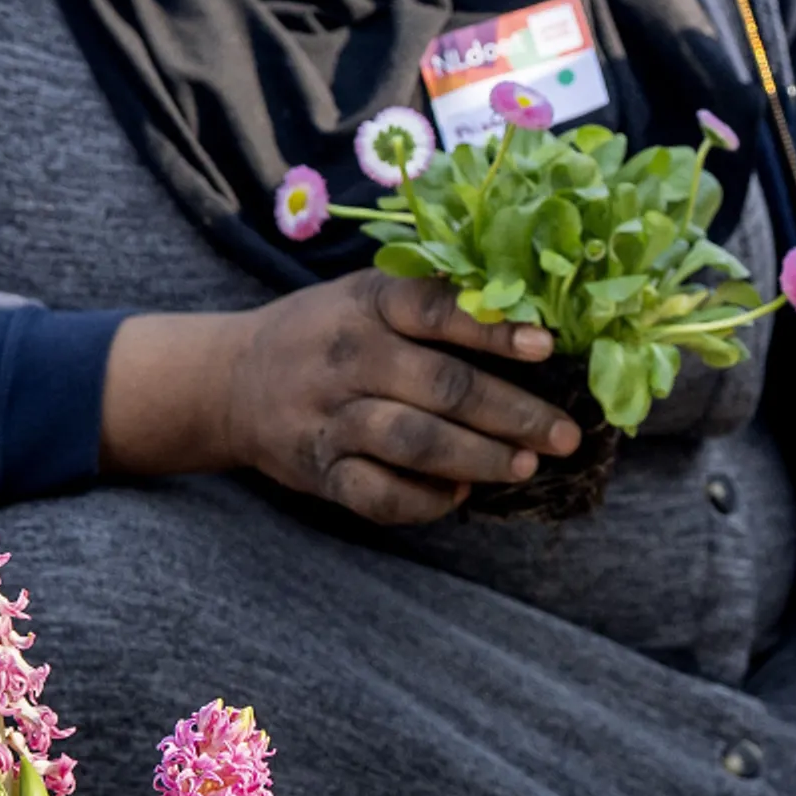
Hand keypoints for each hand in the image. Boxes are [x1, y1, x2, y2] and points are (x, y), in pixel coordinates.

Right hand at [101, 273, 580, 522]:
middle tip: (564, 433)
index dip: (492, 329)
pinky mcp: (319, 470)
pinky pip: (377, 495)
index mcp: (369, 304)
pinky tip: (460, 494)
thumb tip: (533, 312)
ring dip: (477, 457)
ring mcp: (331, 417)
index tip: (546, 346)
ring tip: (525, 465)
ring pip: (414, 441)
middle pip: (441, 386)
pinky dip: (425, 500)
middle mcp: (349, 357)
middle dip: (512, 412)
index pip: (436, 310)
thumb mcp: (369, 295)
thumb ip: (436, 299)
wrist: (231, 381)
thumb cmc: (329, 332)